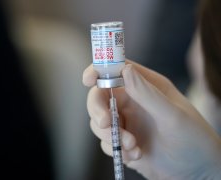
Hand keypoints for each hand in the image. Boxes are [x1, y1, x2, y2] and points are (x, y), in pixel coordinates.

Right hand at [83, 60, 220, 179]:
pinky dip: (117, 150)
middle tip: (106, 123)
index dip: (98, 71)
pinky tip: (136, 155)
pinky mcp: (123, 142)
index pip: (116, 70)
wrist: (195, 173)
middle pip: (99, 97)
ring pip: (100, 122)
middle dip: (98, 111)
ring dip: (111, 135)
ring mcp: (126, 122)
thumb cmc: (193, 140)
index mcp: (145, 86)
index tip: (88, 80)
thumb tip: (125, 70)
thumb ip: (147, 94)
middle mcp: (133, 101)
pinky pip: (107, 142)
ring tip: (132, 146)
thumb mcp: (173, 116)